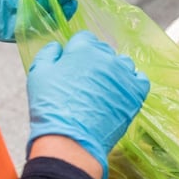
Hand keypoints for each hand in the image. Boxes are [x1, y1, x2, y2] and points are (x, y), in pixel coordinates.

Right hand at [27, 31, 149, 178]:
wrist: (71, 139)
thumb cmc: (52, 108)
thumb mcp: (38, 75)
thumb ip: (48, 55)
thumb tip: (57, 47)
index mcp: (83, 49)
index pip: (85, 39)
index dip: (77, 52)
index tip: (74, 66)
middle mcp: (107, 58)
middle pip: (104, 52)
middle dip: (95, 63)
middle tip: (86, 83)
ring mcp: (124, 75)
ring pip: (123, 64)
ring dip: (115, 72)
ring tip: (104, 91)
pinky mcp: (136, 93)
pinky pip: (140, 80)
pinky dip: (132, 84)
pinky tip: (121, 94)